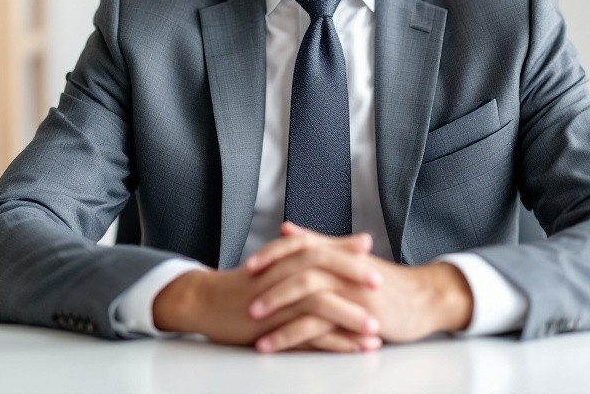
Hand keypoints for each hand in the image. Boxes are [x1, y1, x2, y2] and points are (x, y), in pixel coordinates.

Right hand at [153, 230, 382, 351]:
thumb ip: (318, 251)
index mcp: (285, 259)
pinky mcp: (270, 327)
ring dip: (348, 317)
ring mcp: (275, 302)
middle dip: (353, 278)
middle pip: (321, 270)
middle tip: (382, 286)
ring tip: (374, 328)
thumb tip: (360, 241)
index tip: (376, 260)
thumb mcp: (282, 262)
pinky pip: (305, 335)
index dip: (348, 255)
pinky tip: (351, 349)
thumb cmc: (248, 284)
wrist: (206, 302)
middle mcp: (281, 276)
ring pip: (316, 305)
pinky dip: (331, 343)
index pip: (321, 250)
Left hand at [245, 222, 473, 349]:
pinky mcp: (358, 314)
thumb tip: (288, 229)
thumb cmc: (386, 282)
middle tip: (244, 297)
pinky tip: (273, 345)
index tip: (250, 265)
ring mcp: (351, 290)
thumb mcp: (351, 259)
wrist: (425, 299)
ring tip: (253, 327)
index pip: (301, 245)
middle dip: (269, 283)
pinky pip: (318, 325)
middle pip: (299, 267)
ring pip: (306, 295)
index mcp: (340, 252)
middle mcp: (344, 267)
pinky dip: (292, 335)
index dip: (274, 253)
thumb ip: (319, 244)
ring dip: (276, 311)